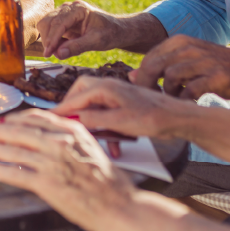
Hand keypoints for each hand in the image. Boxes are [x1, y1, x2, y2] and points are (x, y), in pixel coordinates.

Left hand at [0, 110, 135, 230]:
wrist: (120, 207)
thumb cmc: (108, 182)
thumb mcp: (90, 147)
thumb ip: (67, 138)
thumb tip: (43, 136)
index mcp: (71, 130)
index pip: (34, 117)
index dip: (14, 118)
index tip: (3, 120)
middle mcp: (60, 142)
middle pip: (19, 130)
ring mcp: (52, 162)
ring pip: (14, 150)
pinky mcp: (47, 183)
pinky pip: (17, 174)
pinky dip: (0, 170)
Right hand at [38, 1, 124, 58]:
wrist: (117, 30)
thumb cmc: (110, 33)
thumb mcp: (96, 42)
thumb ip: (77, 47)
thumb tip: (58, 54)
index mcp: (79, 9)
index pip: (59, 22)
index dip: (52, 38)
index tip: (48, 53)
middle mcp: (69, 7)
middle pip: (48, 21)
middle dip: (48, 38)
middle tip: (50, 55)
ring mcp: (65, 12)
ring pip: (47, 23)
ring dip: (48, 38)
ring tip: (56, 52)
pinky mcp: (63, 19)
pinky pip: (51, 28)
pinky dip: (52, 38)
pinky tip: (60, 47)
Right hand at [53, 76, 195, 138]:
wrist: (178, 118)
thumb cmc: (153, 117)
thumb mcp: (119, 122)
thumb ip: (94, 119)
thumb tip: (76, 119)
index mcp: (105, 87)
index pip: (75, 97)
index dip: (63, 109)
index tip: (51, 118)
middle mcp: (109, 87)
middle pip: (82, 93)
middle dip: (75, 109)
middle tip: (69, 123)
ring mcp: (118, 95)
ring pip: (95, 106)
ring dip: (95, 124)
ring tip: (98, 140)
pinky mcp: (126, 104)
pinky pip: (109, 114)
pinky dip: (108, 128)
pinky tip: (115, 144)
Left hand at [133, 36, 229, 99]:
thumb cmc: (215, 67)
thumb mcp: (186, 61)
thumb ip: (161, 66)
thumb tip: (130, 76)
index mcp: (179, 41)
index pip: (149, 59)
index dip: (141, 78)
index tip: (143, 93)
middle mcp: (189, 47)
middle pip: (154, 66)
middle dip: (148, 86)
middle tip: (152, 101)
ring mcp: (203, 60)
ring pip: (171, 77)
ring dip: (168, 94)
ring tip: (174, 102)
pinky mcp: (217, 76)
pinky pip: (191, 90)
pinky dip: (186, 100)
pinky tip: (189, 105)